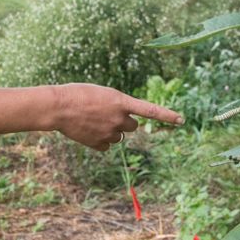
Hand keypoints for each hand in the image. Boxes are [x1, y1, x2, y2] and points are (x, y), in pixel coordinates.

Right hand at [52, 83, 183, 150]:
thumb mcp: (102, 93)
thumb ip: (117, 105)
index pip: (150, 110)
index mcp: (121, 101)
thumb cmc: (78, 94)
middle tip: (108, 115)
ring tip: (92, 121)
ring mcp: (109, 132)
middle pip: (133, 126)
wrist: (58, 106)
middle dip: (125, 123)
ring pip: (119, 136)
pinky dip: (100, 140)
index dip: (167, 115)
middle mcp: (119, 118)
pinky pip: (107, 146)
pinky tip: (88, 131)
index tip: (181, 120)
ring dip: (111, 131)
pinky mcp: (99, 144)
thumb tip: (122, 119)